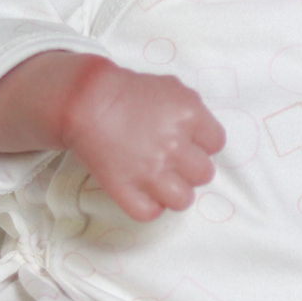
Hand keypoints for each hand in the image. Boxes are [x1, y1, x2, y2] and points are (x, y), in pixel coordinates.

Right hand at [0, 52, 225, 221]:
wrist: (84, 100)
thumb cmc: (129, 92)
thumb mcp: (171, 88)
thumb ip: (193, 109)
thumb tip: (202, 133)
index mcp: (189, 115)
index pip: (216, 143)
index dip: (202, 143)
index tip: (187, 140)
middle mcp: (175, 145)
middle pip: (204, 175)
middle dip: (189, 168)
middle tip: (171, 159)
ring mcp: (151, 170)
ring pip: (183, 200)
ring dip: (173, 192)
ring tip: (159, 180)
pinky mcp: (125, 189)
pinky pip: (150, 213)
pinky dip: (147, 205)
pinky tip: (141, 190)